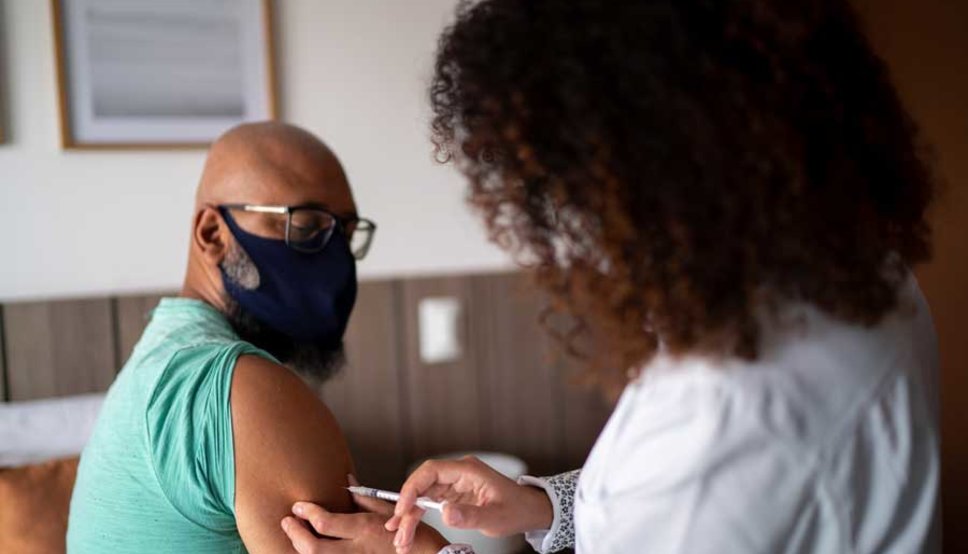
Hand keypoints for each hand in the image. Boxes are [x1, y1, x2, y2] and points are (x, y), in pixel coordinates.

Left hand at [282, 476, 449, 553]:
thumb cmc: (413, 536)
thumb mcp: (391, 511)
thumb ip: (364, 498)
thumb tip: (347, 480)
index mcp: (364, 530)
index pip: (324, 522)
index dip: (306, 513)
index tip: (298, 507)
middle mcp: (355, 551)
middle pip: (312, 547)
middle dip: (294, 534)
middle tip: (288, 522)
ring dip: (301, 548)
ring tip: (296, 535)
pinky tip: (312, 549)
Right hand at [388, 456, 552, 553]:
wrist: (529, 510)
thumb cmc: (516, 509)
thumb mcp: (495, 517)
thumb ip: (470, 516)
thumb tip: (445, 513)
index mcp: (467, 471)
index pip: (431, 471)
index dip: (412, 488)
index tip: (403, 509)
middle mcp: (458, 474)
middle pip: (423, 486)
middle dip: (408, 509)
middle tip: (399, 532)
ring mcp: (455, 484)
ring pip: (423, 496)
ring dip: (410, 516)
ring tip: (401, 539)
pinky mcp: (454, 495)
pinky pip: (430, 504)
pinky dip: (419, 517)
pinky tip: (408, 529)